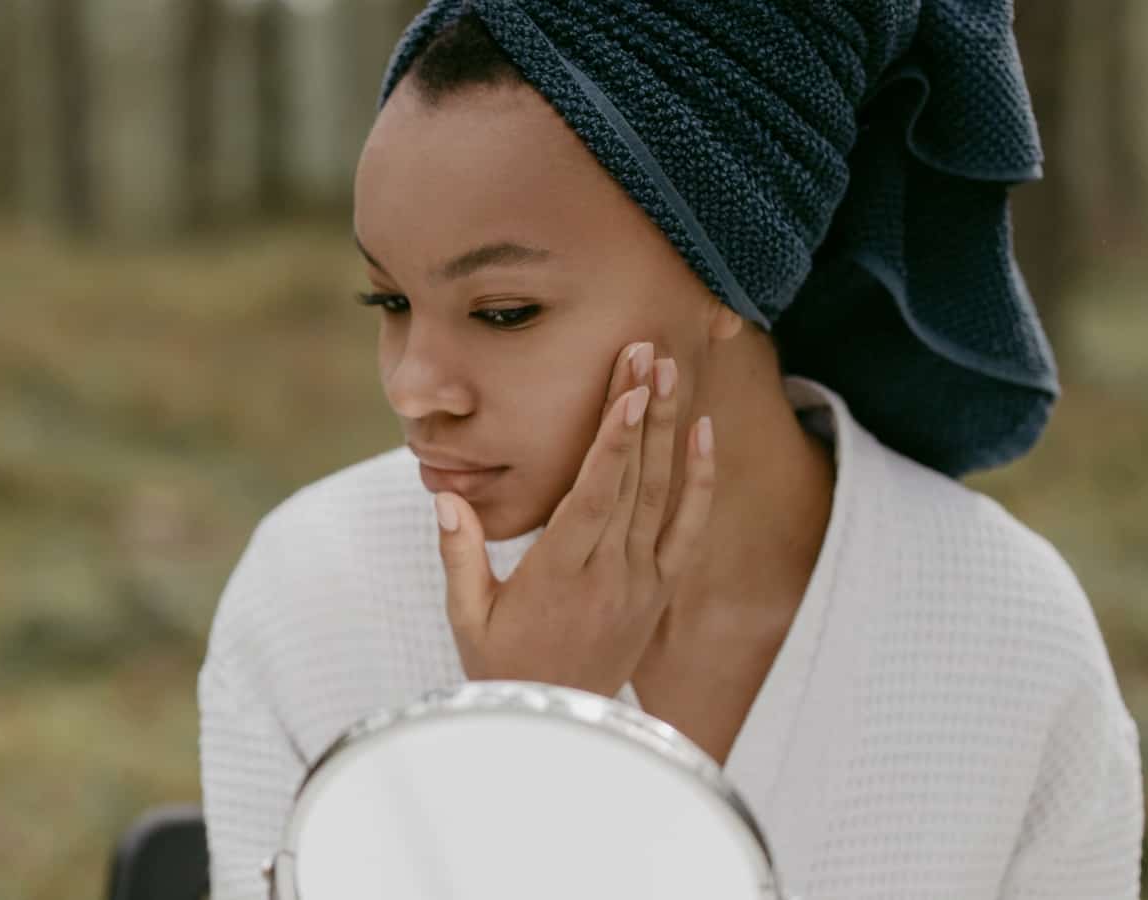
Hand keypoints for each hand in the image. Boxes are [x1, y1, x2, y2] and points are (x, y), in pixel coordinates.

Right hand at [434, 340, 716, 697]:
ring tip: (671, 372)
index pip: (594, 494)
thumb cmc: (505, 671)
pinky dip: (699, 481)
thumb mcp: (469, 618)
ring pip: (662, 494)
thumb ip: (460, 554)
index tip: (628, 387)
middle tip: (646, 350)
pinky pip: (687, 529)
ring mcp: (641, 580)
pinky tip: (703, 435)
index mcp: (560, 574)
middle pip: (632, 478)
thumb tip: (444, 496)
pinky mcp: (660, 590)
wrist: (561, 729)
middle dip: (640, 410)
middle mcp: (610, 572)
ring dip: (668, 430)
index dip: (614, 438)